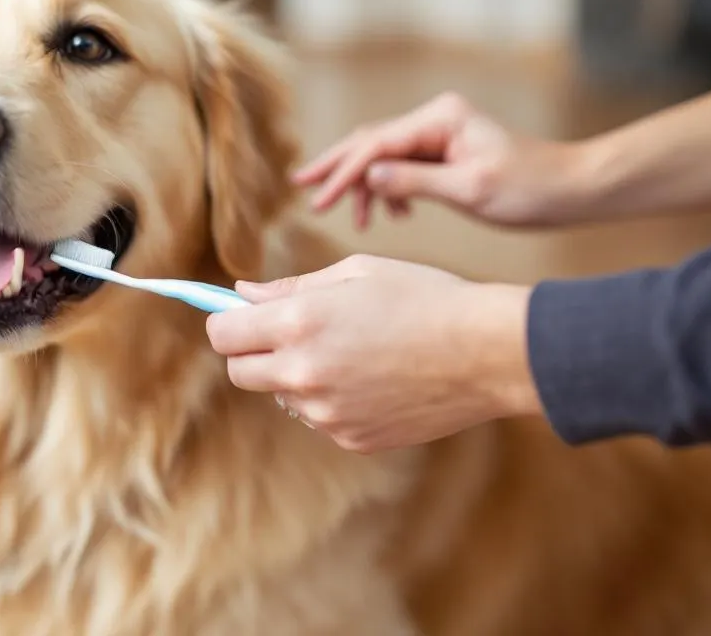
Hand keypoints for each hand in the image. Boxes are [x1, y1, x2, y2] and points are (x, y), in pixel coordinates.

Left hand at [205, 255, 540, 452]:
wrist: (487, 352)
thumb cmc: (426, 297)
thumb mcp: (357, 273)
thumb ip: (290, 287)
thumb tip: (242, 294)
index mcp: (299, 323)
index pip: (223, 334)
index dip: (228, 321)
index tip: (240, 316)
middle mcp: (304, 373)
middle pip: (239, 372)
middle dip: (252, 351)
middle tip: (288, 332)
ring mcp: (327, 412)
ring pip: (282, 394)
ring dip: (297, 375)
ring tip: (351, 350)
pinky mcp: (351, 437)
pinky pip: (319, 417)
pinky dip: (332, 399)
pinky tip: (374, 377)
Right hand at [293, 92, 587, 229]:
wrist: (574, 188)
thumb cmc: (531, 189)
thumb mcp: (469, 190)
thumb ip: (414, 182)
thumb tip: (367, 179)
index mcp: (439, 120)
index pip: (375, 145)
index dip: (342, 175)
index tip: (316, 201)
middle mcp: (436, 118)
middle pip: (370, 141)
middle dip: (337, 168)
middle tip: (302, 190)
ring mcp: (440, 132)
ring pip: (384, 155)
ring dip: (364, 185)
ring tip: (354, 218)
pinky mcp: (446, 150)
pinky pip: (403, 165)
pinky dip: (388, 188)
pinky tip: (393, 214)